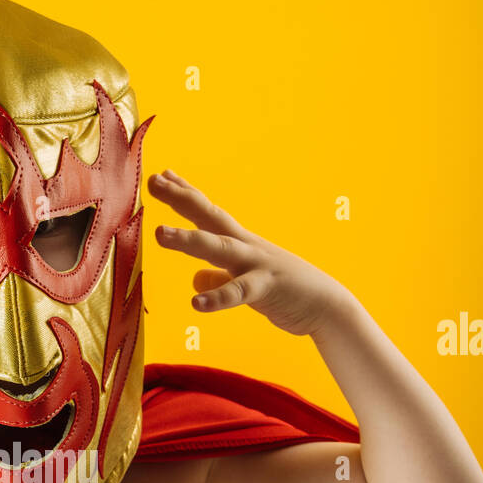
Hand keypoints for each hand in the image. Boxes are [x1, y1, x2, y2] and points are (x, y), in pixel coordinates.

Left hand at [148, 170, 349, 335]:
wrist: (328, 307)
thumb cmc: (287, 292)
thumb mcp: (246, 283)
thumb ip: (219, 278)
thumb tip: (195, 279)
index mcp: (241, 243)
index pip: (208, 213)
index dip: (185, 195)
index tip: (161, 175)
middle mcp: (247, 246)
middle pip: (210, 216)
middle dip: (182, 198)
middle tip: (153, 181)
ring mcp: (257, 264)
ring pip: (219, 247)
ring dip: (189, 239)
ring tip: (160, 233)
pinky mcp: (267, 289)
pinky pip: (239, 292)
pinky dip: (218, 297)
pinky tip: (196, 303)